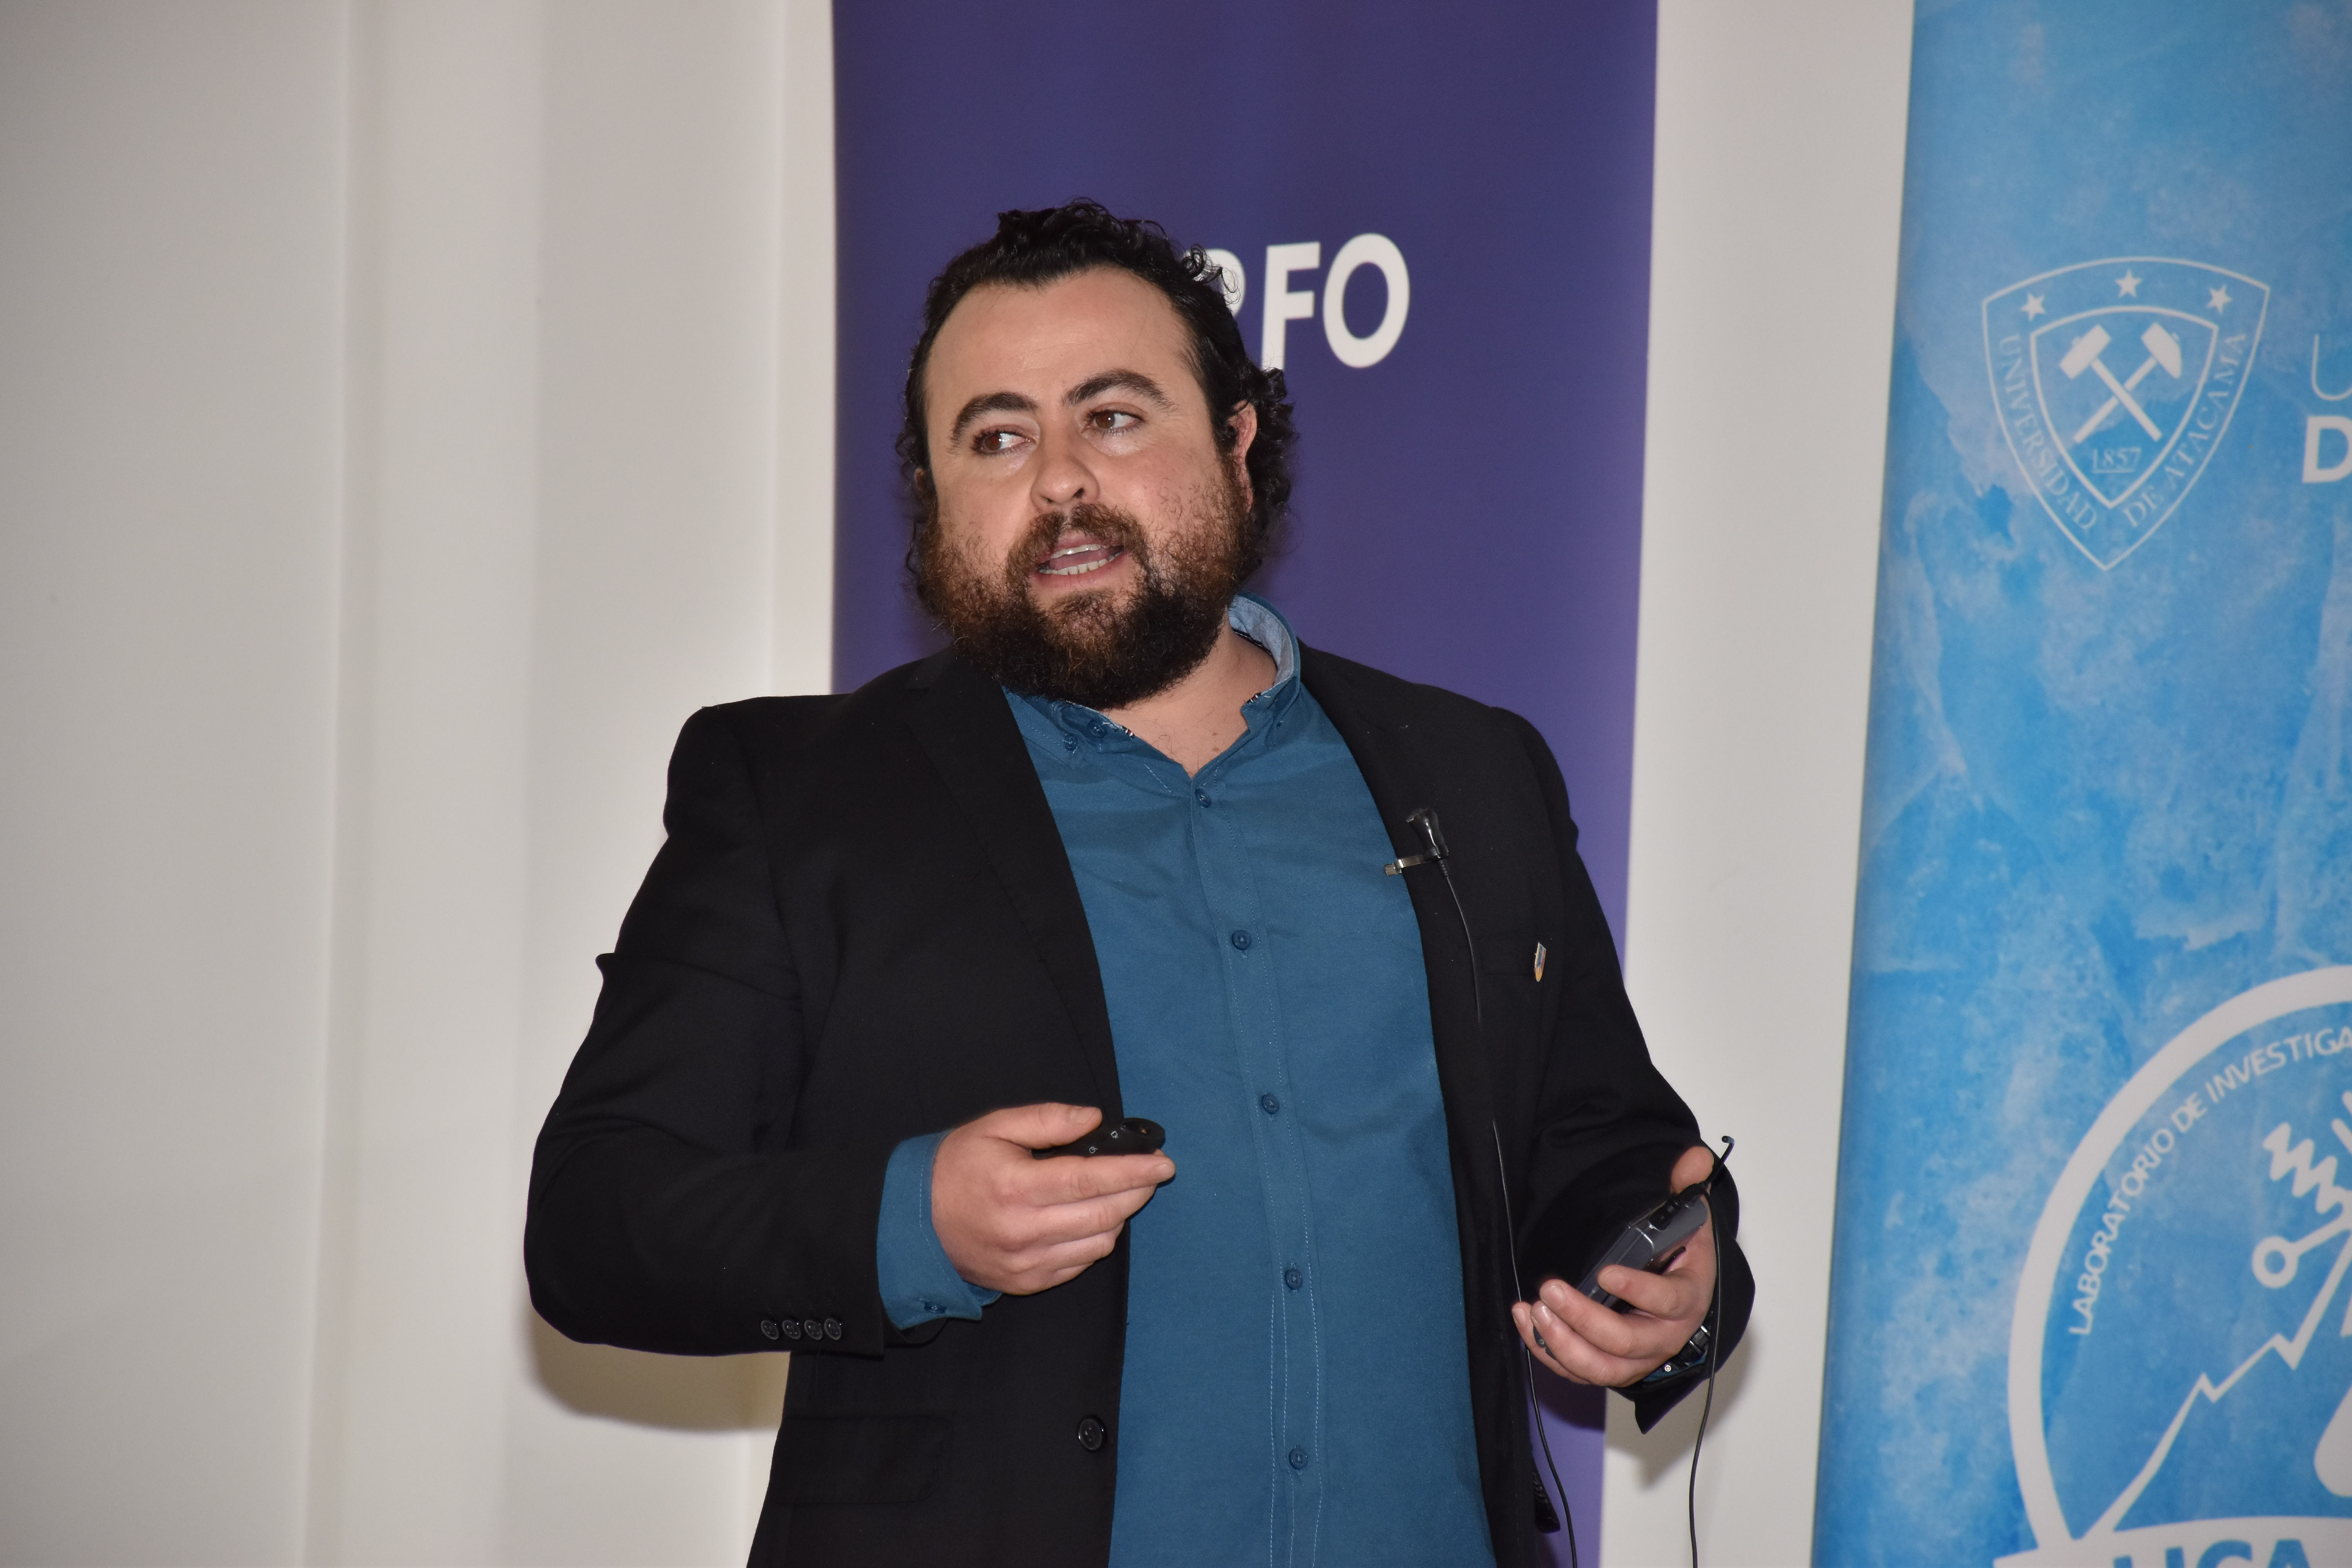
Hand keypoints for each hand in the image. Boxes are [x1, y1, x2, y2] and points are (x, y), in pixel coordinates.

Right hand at [931, 1103, 1175, 1294]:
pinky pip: (1080, 1264)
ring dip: (1118, 1216)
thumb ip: (1046, 1119)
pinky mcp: (1027, 1283)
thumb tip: (1094, 1120)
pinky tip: (1089, 1218)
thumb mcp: (993, 1127)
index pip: (1090, 1180)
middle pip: (1103, 1214)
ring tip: (1117, 1192)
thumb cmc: (955, 1167)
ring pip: (1098, 1243)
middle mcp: (1023, 1232)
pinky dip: (1095, 1240)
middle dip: (1137, 1192)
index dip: (1133, 1171)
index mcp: (1015, 1188)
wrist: (914, 1223)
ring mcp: (1026, 1263)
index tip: (1163, 1162)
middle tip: (1152, 1173)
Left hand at [1510, 1143, 1717, 1385]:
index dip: (1639, 1291)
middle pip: (1626, 1343)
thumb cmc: (1679, 1260)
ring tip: (1536, 1309)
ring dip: (1563, 1343)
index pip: (1668, 1301)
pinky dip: (1548, 1351)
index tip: (1606, 1273)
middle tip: (1551, 1288)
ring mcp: (1636, 1358)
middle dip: (1585, 1319)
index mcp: (1687, 1298)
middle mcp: (1664, 1336)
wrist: (1676, 1295)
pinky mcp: (1609, 1366)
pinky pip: (1578, 1371)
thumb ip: (1686, 1188)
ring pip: (1601, 1368)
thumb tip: (1694, 1158)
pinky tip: (1526, 1320)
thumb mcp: (1688, 1221)